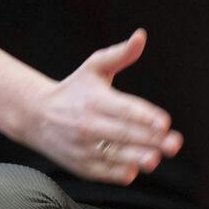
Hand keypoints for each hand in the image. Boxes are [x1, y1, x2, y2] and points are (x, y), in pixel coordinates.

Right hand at [25, 29, 181, 185]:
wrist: (35, 115)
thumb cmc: (74, 89)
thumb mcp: (94, 67)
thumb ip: (120, 54)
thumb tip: (141, 36)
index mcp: (95, 100)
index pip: (124, 110)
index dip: (145, 117)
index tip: (164, 123)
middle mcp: (88, 124)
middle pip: (124, 134)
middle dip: (150, 140)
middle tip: (173, 144)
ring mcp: (82, 147)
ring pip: (114, 155)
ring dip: (136, 159)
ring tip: (155, 159)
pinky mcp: (79, 165)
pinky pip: (101, 172)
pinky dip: (116, 173)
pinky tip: (133, 170)